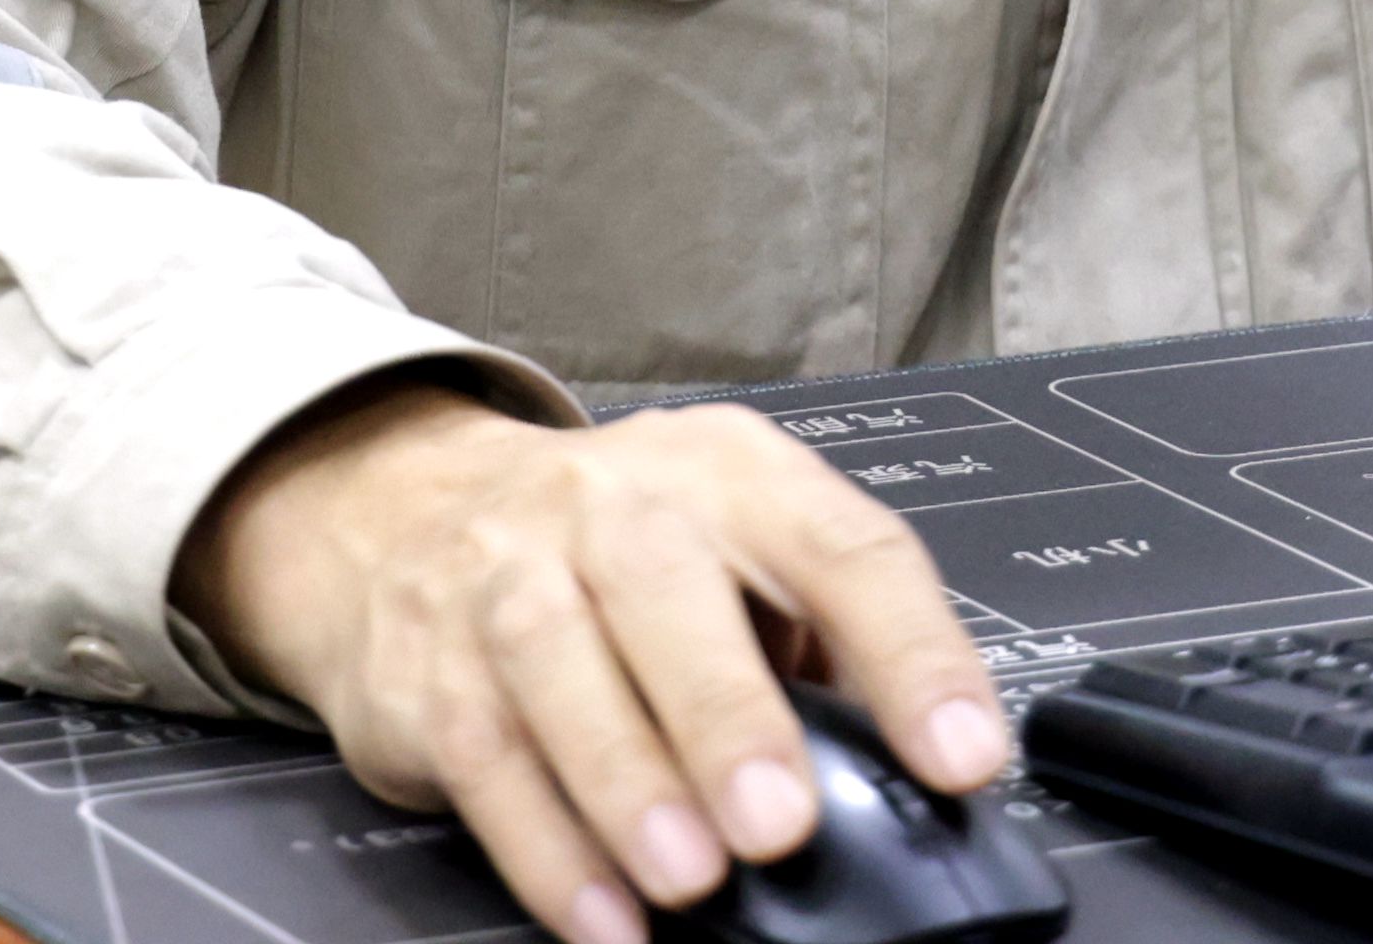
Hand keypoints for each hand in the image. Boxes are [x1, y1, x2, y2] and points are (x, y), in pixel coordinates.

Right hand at [181, 381, 1008, 943]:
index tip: (963, 756)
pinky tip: (605, 918)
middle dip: (727, 713)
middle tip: (782, 824)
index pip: (842, 545)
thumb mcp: (738, 548)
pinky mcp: (428, 665)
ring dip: (628, 784)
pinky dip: (548, 851)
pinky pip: (485, 757)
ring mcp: (506, 573)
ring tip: (691, 879)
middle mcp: (615, 504)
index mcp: (731, 472)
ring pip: (556, 663)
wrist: (409, 506)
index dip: (911, 652)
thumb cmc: (617, 548)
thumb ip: (816, 642)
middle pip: (664, 585)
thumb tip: (911, 771)